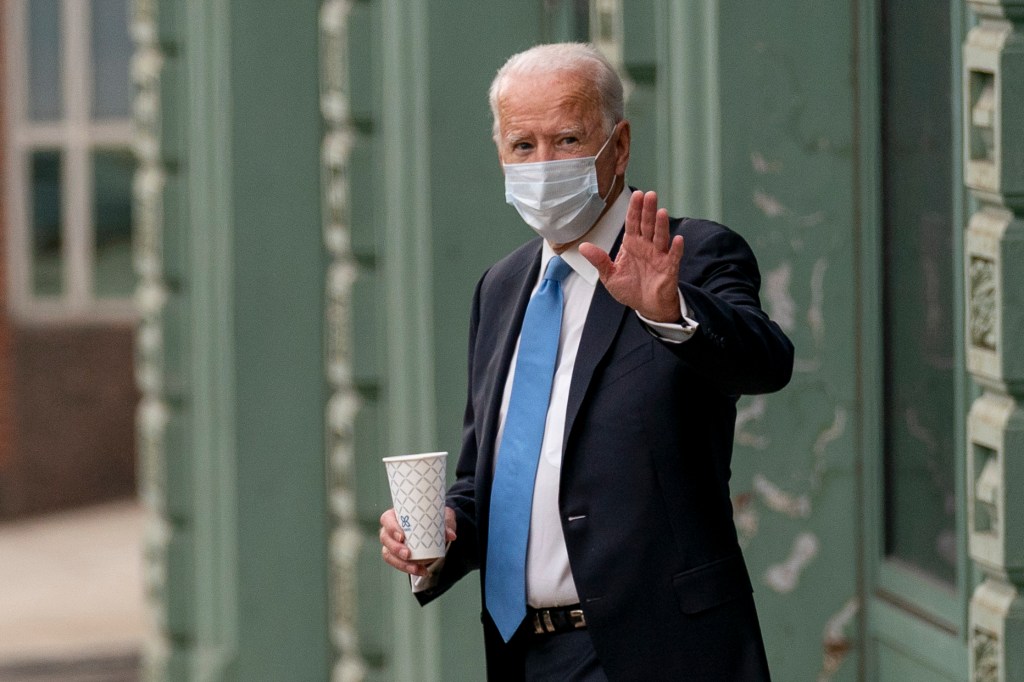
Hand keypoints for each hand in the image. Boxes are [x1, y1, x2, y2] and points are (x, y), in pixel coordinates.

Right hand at [379, 507, 456, 576]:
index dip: (391, 528)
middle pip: (385, 539)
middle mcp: (391, 529)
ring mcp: (392, 543)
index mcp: (397, 514)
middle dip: (395, 548)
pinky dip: (408, 569)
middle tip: (408, 554)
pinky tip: (421, 571)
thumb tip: (451, 535)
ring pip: (388, 554)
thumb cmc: (434, 517)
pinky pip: (397, 563)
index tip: (402, 536)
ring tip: (416, 568)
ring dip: (400, 563)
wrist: (436, 527)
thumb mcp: (443, 516)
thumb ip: (447, 523)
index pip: (387, 519)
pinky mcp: (397, 555)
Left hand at [579, 190, 683, 321]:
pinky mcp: (669, 268)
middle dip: (648, 210)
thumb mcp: (610, 275)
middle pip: (647, 225)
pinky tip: (677, 239)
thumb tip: (583, 247)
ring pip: (660, 237)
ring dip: (661, 225)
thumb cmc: (630, 289)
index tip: (637, 194)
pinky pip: (673, 257)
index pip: (633, 223)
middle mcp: (646, 246)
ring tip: (661, 212)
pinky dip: (676, 248)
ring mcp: (659, 256)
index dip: (634, 209)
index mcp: (632, 244)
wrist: (646, 306)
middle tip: (650, 195)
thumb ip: (599, 260)